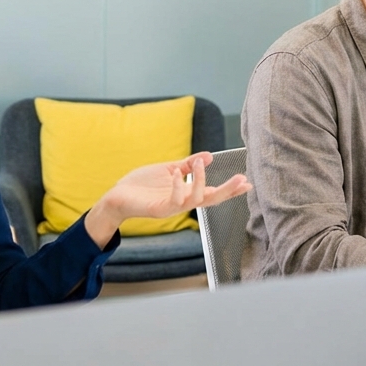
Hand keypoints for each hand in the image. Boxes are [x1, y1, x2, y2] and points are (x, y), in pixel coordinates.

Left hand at [85, 152, 251, 246]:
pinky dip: (179, 185)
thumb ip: (187, 165)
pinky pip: (175, 200)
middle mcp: (183, 203)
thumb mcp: (169, 170)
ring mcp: (172, 207)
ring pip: (196, 200)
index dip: (231, 189)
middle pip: (212, 200)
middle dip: (228, 191)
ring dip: (201, 180)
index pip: (213, 192)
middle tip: (242, 180)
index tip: (248, 183)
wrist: (117, 196)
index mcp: (186, 194)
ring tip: (200, 163)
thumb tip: (209, 156)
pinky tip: (177, 173)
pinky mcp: (160, 209)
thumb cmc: (141, 185)